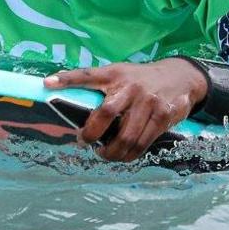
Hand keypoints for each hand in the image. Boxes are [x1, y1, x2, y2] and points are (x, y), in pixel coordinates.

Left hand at [43, 58, 209, 161]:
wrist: (181, 76)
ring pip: (125, 136)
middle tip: (85, 142)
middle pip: (106, 113)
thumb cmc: (142, 79)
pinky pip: (143, 142)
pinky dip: (130, 154)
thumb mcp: (122, 74)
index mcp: (116, 74)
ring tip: (104, 154)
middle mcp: (131, 87)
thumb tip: (72, 101)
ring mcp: (148, 102)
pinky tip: (123, 155)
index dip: (67, 79)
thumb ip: (102, 86)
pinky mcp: (163, 116)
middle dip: (92, 134)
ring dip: (111, 152)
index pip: (88, 75)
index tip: (47, 84)